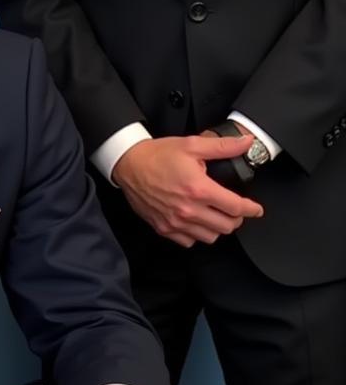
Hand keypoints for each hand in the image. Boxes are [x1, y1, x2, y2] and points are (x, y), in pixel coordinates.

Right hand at [112, 135, 263, 246]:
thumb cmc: (158, 155)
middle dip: (236, 218)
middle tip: (234, 210)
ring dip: (217, 227)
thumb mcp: (192, 145)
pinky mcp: (163, 227)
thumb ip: (223, 146)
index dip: (252, 209)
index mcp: (199, 189)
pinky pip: (188, 241)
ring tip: (215, 216)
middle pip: (227, 226)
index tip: (256, 209)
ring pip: (210, 237)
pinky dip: (196, 234)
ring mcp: (175, 221)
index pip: (236, 207)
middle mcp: (188, 209)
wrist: (129, 164)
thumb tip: (247, 143)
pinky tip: (195, 222)